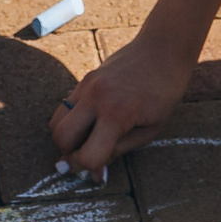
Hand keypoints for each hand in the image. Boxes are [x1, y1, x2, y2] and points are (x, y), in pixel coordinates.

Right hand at [50, 29, 196, 170]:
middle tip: (89, 154)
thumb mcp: (150, 130)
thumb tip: (94, 172)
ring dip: (67, 137)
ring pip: (56, 121)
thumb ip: (119, 151)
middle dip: (70, 153)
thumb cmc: (164, 92)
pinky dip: (72, 120)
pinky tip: (91, 122)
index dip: (89, 169)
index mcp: (117, 115)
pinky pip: (65, 106)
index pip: (88, 156)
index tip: (97, 172)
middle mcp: (96, 98)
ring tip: (88, 138)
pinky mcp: (84, 79)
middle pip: (60, 138)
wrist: (163, 49)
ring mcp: (87, 86)